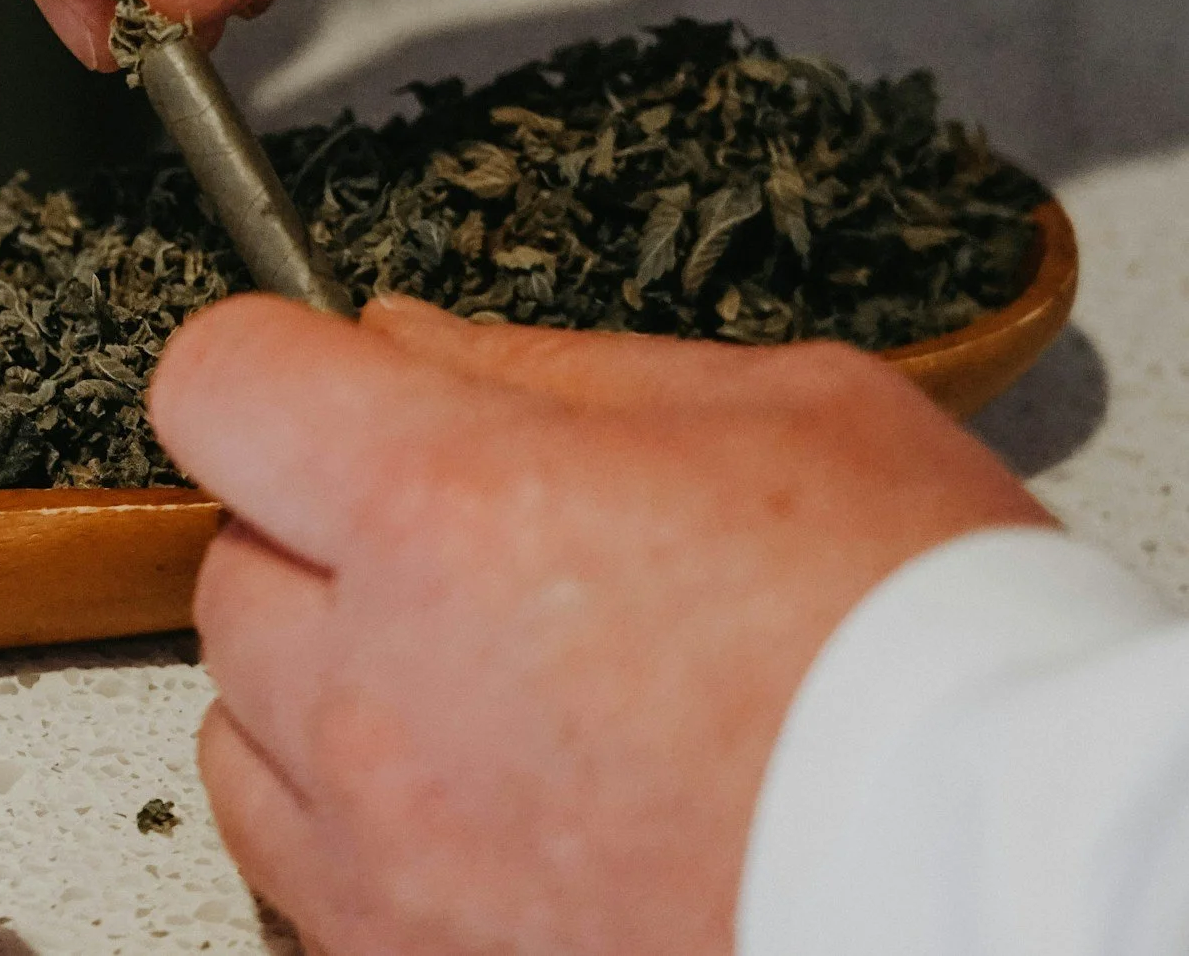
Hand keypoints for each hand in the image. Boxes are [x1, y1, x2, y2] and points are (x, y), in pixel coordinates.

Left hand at [150, 293, 1050, 954]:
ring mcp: (379, 846)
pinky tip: (481, 796)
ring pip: (241, 714)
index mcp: (451, 507)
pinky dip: (349, 817)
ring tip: (488, 686)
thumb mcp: (785, 416)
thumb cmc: (931, 657)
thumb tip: (406, 344)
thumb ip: (554, 369)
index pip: (220, 382)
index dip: (272, 364)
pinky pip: (292, 859)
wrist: (1011, 886)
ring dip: (326, 680)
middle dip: (324, 532)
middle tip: (472, 549)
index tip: (324, 383)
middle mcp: (377, 685)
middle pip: (233, 558)